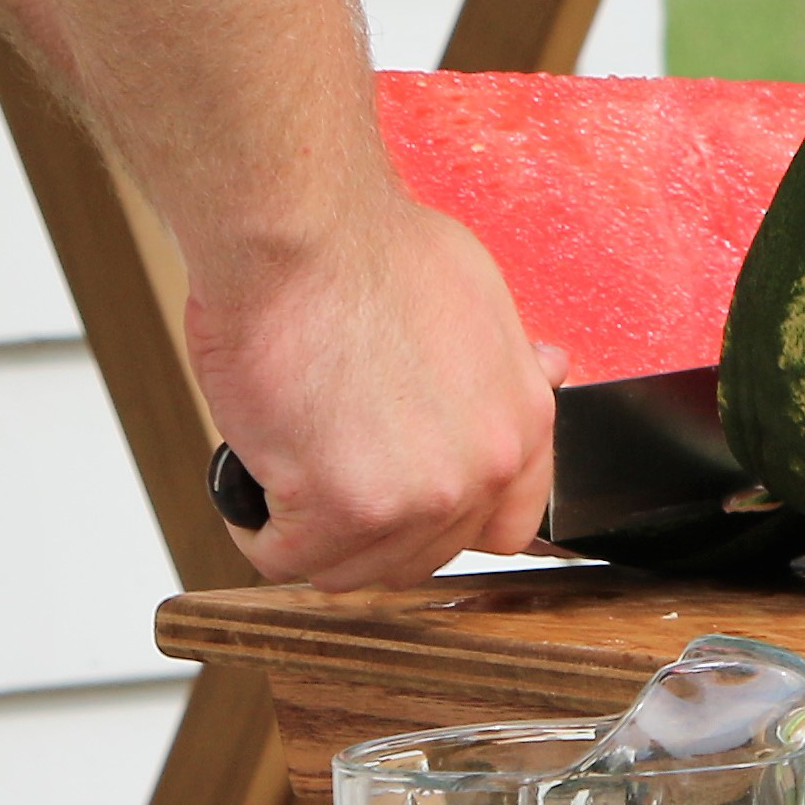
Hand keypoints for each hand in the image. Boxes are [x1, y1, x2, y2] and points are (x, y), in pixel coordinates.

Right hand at [184, 191, 557, 588]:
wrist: (303, 235)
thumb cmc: (370, 252)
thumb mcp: (478, 297)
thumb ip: (506, 362)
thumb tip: (545, 370)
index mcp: (521, 420)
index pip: (506, 527)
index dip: (445, 522)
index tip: (406, 504)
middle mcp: (482, 467)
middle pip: (419, 558)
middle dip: (368, 528)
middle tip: (329, 473)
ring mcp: (417, 496)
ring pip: (351, 569)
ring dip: (310, 534)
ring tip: (290, 467)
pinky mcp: (343, 509)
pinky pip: (287, 560)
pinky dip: (259, 529)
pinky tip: (259, 475)